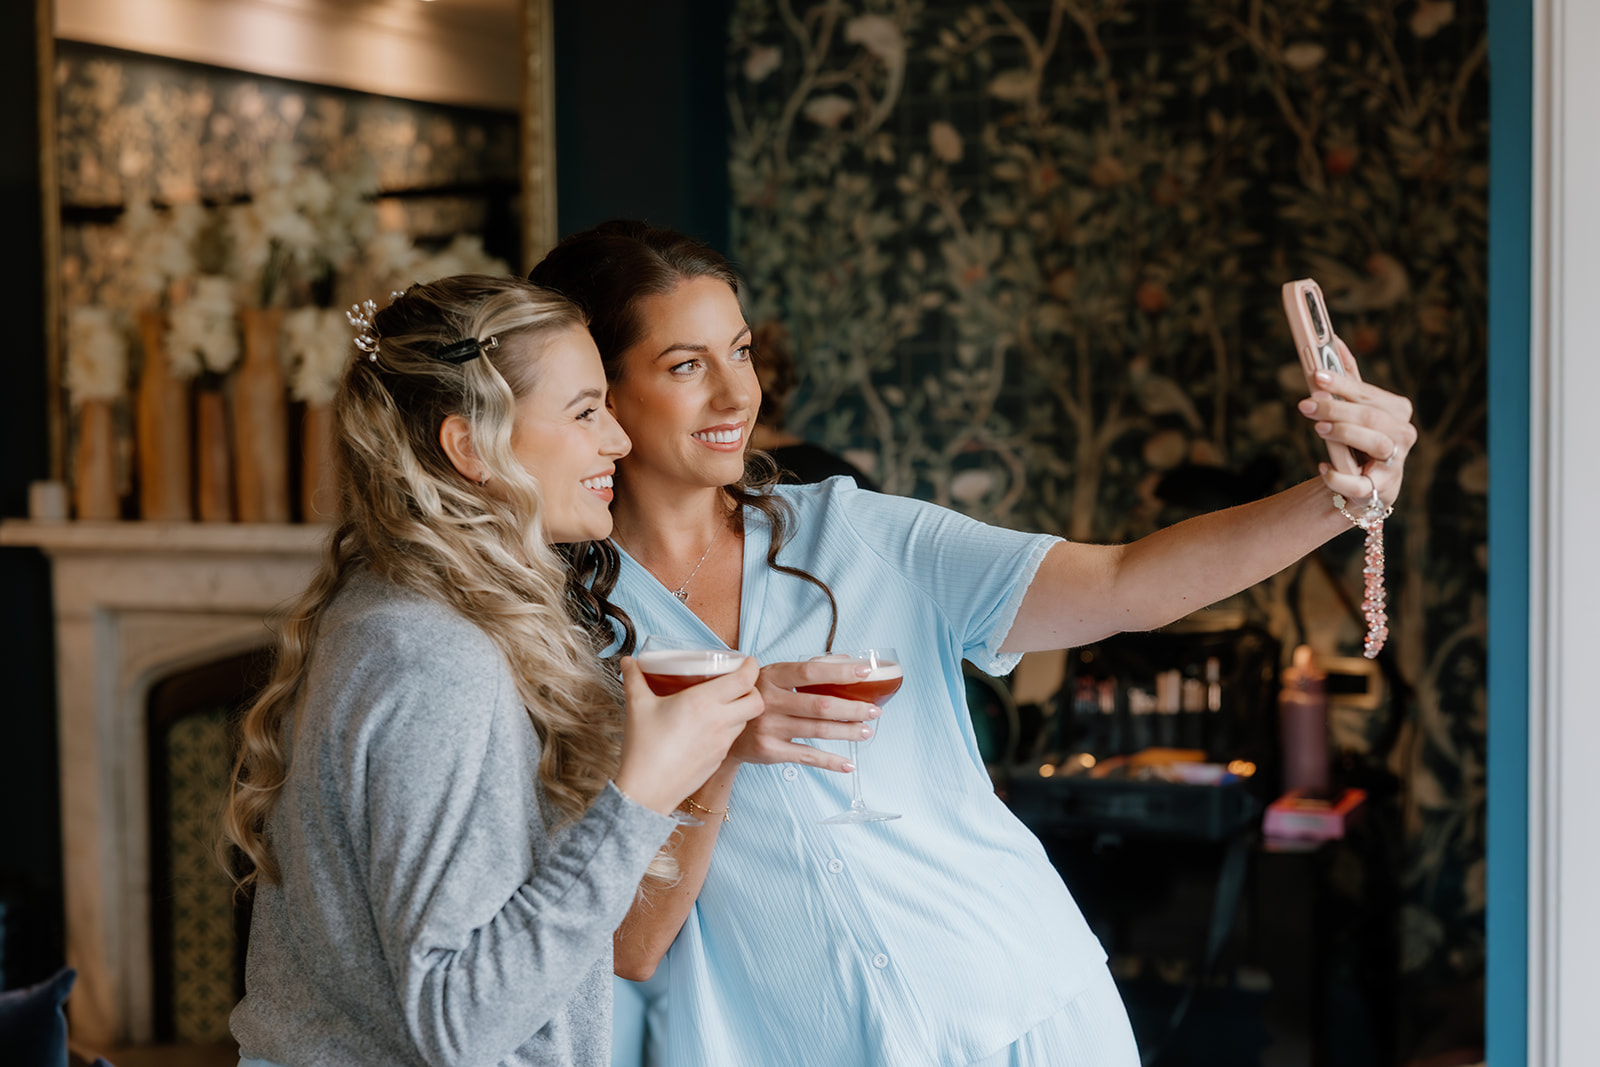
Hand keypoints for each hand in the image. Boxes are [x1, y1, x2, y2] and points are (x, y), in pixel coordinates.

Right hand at [614, 655, 763, 815]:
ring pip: (747, 720)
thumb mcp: (637, 706)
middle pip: (756, 701)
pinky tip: (710, 726)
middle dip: (753, 688)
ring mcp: (722, 743)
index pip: (745, 680)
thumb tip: (627, 661)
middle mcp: (719, 722)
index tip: (746, 661)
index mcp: (703, 702)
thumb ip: (634, 679)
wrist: (647, 791)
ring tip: (723, 703)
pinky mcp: (719, 759)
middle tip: (738, 682)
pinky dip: (729, 727)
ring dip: (741, 708)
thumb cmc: (644, 748)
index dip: (751, 666)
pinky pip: (733, 737)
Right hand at [723, 658, 880, 773]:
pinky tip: (848, 764)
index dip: (840, 672)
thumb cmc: (757, 697)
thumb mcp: (774, 677)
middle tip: (874, 711)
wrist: (722, 729)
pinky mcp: (769, 751)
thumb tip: (848, 660)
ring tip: (866, 731)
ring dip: (847, 732)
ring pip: (817, 731)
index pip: (811, 672)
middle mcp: (769, 701)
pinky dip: (830, 761)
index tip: (866, 673)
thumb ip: (808, 669)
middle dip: (852, 709)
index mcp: (772, 676)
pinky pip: (807, 756)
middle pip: (820, 705)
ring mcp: (769, 727)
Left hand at [1297, 338, 1417, 506]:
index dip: (1342, 385)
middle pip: (1371, 418)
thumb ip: (1349, 379)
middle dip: (1337, 409)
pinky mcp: (1380, 490)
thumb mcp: (1355, 409)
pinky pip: (1361, 484)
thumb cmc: (1359, 440)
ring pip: (1376, 444)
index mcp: (1397, 411)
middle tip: (1306, 405)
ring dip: (1344, 434)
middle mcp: (1403, 435)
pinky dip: (1340, 476)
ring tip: (1318, 428)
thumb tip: (1334, 342)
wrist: (1364, 484)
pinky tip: (1323, 467)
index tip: (1316, 377)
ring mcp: (1395, 464)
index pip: (1369, 395)